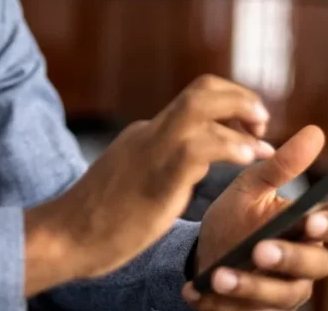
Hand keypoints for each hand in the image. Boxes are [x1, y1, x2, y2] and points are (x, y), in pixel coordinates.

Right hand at [24, 75, 274, 296]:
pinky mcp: (157, 175)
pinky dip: (230, 146)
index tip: (251, 127)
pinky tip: (247, 160)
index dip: (231, 106)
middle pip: (202, 90)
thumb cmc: (100, 219)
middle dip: (241, 97)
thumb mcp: (135, 180)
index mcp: (147, 133)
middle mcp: (151, 131)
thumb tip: (192, 163)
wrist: (65, 236)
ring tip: (262, 140)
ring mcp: (152, 149)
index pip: (196, 100)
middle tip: (262, 121)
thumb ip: (160, 165)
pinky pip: (200, 147)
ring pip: (201, 105)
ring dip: (241, 113)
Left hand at [182, 126, 327, 309]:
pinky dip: (233, 299)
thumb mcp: (251, 189)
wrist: (201, 256)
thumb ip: (281, 166)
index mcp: (308, 225)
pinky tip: (210, 287)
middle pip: (317, 263)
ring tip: (223, 274)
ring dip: (253, 284)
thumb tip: (315, 132)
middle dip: (289, 257)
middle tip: (261, 249)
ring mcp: (287, 290)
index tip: (309, 219)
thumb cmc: (236, 219)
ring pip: (286, 293)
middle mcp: (306, 260)